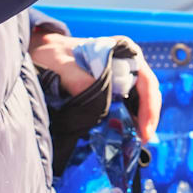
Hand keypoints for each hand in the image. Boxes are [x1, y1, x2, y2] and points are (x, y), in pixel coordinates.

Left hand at [30, 28, 161, 142]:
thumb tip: (100, 105)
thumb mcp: (63, 65)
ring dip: (140, 120)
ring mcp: (123, 74)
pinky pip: (129, 104)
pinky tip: (126, 134)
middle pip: (148, 93)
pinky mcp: (114, 87)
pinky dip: (130, 119)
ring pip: (141, 100)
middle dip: (148, 118)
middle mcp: (128, 62)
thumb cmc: (54, 54)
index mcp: (124, 51)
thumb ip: (80, 81)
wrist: (43, 53)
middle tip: (142, 140)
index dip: (149, 107)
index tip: (144, 129)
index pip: (147, 81)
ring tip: (136, 141)